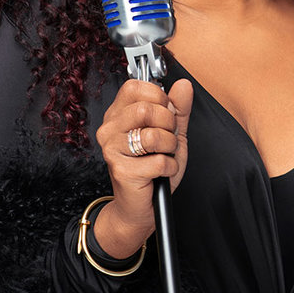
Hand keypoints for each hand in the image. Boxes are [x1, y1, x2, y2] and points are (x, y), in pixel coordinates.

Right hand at [91, 78, 193, 257]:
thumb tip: (183, 85)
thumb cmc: (153, 169)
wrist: (142, 207)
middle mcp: (110, 129)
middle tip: (166, 139)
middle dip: (168, 124)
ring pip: (154, 135)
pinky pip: (159, 161)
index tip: (164, 115)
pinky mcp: (121, 170)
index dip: (159, 98)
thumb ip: (179, 109)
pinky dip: (170, 167)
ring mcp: (112, 150)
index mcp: (118, 114)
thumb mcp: (172, 133)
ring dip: (170, 147)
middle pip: (146, 109)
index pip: (136, 87)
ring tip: (163, 155)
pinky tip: (162, 172)